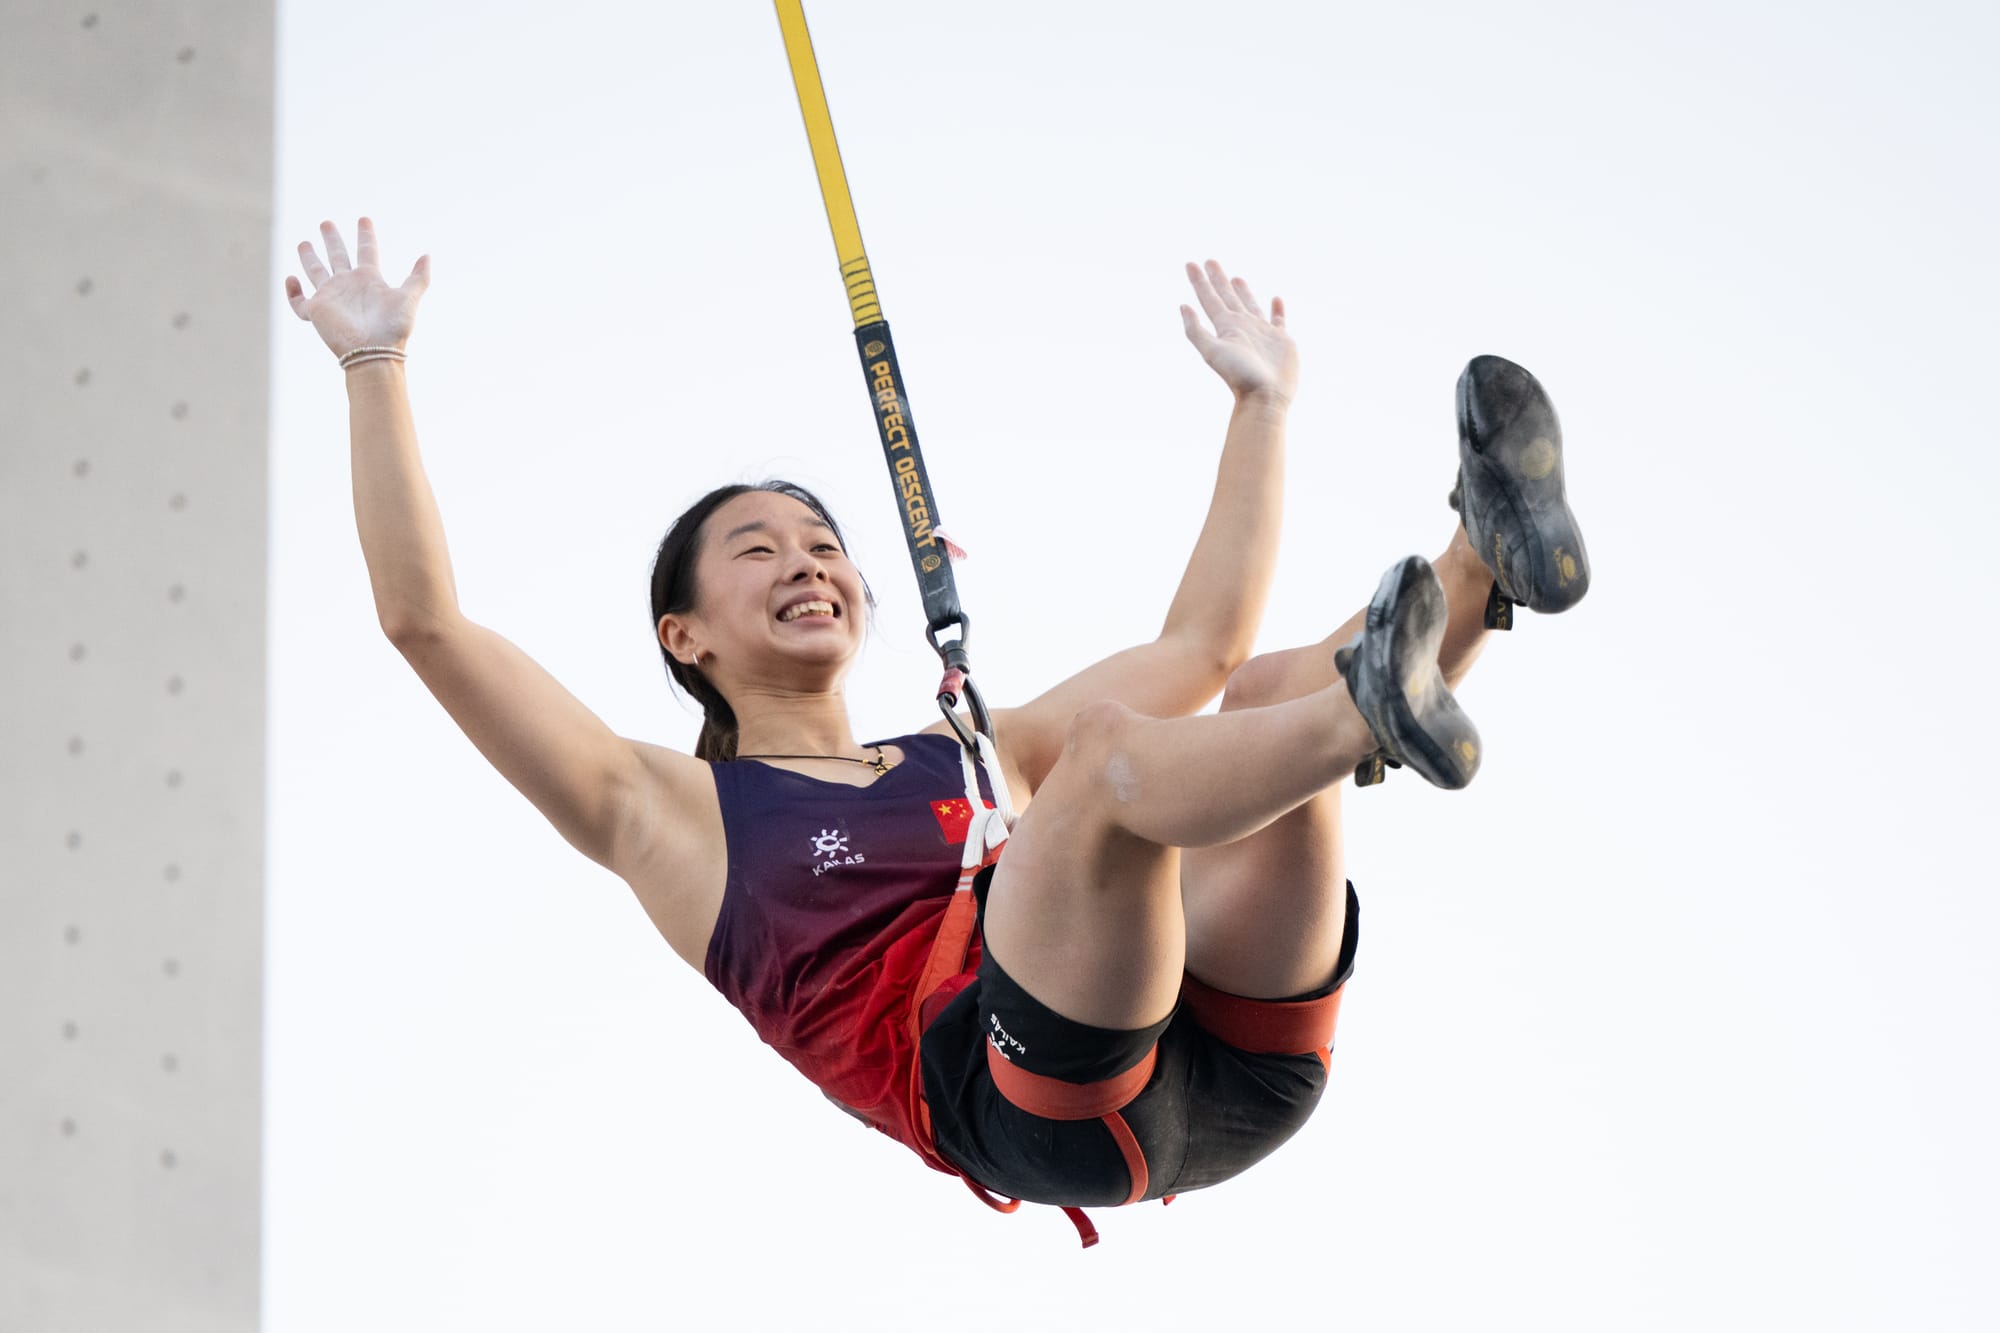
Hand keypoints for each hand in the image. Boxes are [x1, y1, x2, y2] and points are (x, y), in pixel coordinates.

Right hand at [284, 218, 430, 359]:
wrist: (375, 351)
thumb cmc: (393, 327)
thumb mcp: (409, 298)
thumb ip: (418, 278)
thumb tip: (427, 255)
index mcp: (369, 279)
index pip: (366, 250)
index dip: (365, 235)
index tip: (364, 219)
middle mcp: (348, 285)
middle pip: (338, 256)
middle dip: (332, 240)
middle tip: (326, 223)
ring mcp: (331, 297)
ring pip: (316, 272)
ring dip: (309, 258)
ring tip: (304, 243)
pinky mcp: (316, 311)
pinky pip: (299, 302)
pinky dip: (293, 292)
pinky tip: (291, 279)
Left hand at [1180, 260, 1297, 404]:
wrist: (1265, 396)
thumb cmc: (1239, 376)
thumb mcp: (1212, 351)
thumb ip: (1195, 330)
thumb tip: (1182, 306)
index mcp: (1225, 327)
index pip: (1209, 299)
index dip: (1199, 282)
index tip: (1191, 264)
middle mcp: (1242, 327)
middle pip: (1227, 297)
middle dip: (1218, 279)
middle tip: (1210, 261)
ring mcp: (1261, 333)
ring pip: (1250, 305)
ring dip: (1243, 291)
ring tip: (1236, 278)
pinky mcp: (1281, 340)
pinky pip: (1279, 319)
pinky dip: (1277, 309)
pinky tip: (1275, 299)